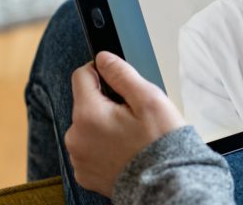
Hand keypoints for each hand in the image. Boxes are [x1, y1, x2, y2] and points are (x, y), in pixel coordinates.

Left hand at [65, 51, 185, 196]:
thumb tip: (103, 58)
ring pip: (88, 127)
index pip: (81, 76)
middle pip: (85, 103)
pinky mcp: (85, 174)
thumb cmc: (161, 143)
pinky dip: (104, 147)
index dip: (100, 71)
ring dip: (104, 126)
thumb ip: (122, 74)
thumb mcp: (149, 99)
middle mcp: (75, 137)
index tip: (118, 79)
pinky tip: (125, 151)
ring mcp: (78, 158)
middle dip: (106, 103)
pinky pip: (90, 150)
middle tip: (134, 116)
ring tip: (132, 136)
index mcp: (88, 114)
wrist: (166, 184)